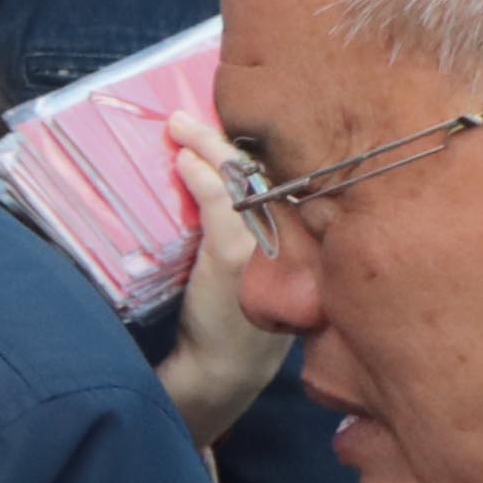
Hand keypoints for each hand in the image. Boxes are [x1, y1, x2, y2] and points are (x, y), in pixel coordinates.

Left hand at [154, 122, 289, 444]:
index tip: (228, 118)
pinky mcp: (236, 256)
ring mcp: (267, 243)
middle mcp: (295, 233)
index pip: (284, 175)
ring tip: (179, 123)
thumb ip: (248, 227)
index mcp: (303, 233)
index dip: (257, 144)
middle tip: (192, 112)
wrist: (225, 370)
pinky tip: (183, 158)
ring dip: (207, 145)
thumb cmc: (237, 318)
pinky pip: (219, 203)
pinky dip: (199, 177)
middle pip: (265, 169)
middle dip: (229, 135)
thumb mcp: (252, 268)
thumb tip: (217, 180)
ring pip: (240, 179)